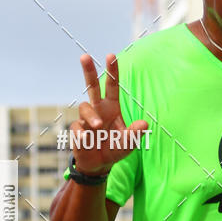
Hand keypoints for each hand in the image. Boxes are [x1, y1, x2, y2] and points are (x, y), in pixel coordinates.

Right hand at [71, 54, 148, 175]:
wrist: (99, 165)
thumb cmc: (115, 149)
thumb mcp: (129, 143)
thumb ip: (135, 134)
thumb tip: (144, 124)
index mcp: (112, 107)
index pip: (112, 86)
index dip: (112, 71)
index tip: (111, 55)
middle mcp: (98, 109)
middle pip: (92, 86)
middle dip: (88, 71)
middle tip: (85, 56)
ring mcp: (86, 119)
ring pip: (84, 108)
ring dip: (91, 116)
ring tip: (98, 128)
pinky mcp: (77, 130)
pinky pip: (77, 128)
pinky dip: (82, 134)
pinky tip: (87, 141)